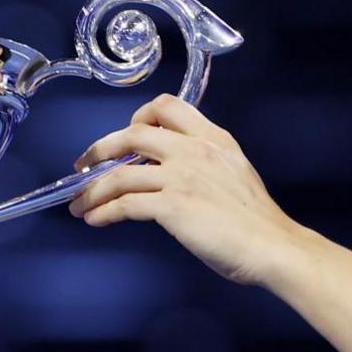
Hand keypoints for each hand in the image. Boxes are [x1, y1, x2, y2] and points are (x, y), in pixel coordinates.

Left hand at [66, 94, 302, 287]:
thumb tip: (169, 170)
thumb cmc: (255, 220)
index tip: (125, 135)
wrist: (272, 246)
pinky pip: (124, 204)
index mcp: (213, 139)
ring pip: (120, 174)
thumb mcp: (234, 173)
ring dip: (92, 190)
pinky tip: (96, 219)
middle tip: (83, 165)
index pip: (167, 105)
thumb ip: (204, 163)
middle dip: (100, 149)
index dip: (138, 116)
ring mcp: (182, 177)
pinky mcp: (173, 206)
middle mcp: (195, 150)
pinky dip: (103, 211)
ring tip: (79, 204)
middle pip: (133, 134)